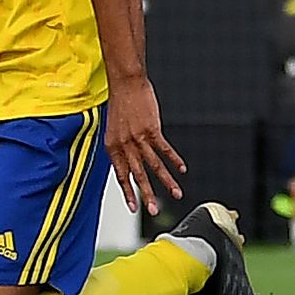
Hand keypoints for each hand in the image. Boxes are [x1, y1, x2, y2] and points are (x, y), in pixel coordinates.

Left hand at [105, 73, 185, 215]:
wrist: (125, 84)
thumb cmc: (121, 104)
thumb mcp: (114, 129)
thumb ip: (122, 147)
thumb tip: (129, 162)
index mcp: (112, 147)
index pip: (120, 175)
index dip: (127, 192)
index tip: (132, 207)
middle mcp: (124, 145)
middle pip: (138, 175)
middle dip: (147, 195)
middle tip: (154, 210)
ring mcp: (138, 138)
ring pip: (154, 166)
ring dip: (167, 181)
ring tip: (177, 193)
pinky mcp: (151, 130)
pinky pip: (164, 150)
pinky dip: (174, 160)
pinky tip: (182, 169)